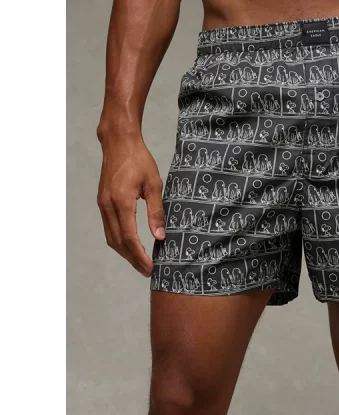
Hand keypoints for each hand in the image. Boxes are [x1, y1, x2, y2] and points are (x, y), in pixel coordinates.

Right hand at [97, 134, 165, 275]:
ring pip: (111, 237)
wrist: (118, 143)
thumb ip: (156, 211)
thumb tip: (160, 236)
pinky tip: (130, 246)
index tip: (150, 267)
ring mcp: (103, 204)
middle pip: (118, 242)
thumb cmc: (139, 160)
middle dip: (132, 259)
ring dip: (124, 252)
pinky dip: (119, 241)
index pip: (129, 237)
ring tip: (139, 263)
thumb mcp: (154, 184)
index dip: (139, 255)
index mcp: (122, 202)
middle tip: (146, 271)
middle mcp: (108, 206)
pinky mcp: (102, 202)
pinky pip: (109, 228)